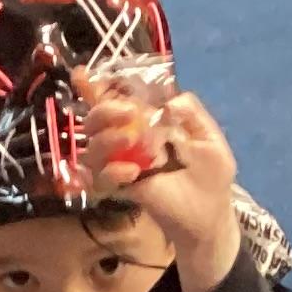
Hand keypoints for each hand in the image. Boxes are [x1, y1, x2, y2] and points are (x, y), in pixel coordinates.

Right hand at [79, 83, 240, 291]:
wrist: (208, 217)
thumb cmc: (211, 176)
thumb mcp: (210, 139)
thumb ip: (192, 114)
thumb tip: (169, 103)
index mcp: (148, 121)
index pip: (118, 99)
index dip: (95, 86)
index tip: (81, 75)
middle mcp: (128, 138)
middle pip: (96, 119)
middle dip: (104, 111)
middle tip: (127, 114)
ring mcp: (121, 164)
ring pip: (91, 147)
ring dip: (106, 140)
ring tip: (131, 143)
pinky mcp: (120, 189)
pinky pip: (99, 179)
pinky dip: (110, 173)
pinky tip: (131, 173)